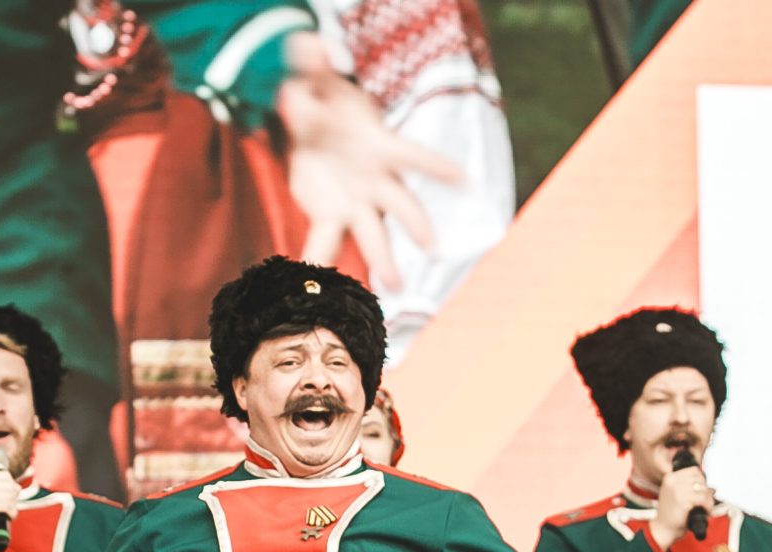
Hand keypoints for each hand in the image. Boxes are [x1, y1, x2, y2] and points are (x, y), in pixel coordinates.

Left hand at [276, 33, 462, 291]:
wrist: (308, 126)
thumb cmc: (324, 104)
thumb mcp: (317, 82)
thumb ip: (312, 68)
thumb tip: (307, 44)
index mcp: (379, 146)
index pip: (414, 155)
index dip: (438, 167)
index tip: (464, 181)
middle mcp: (375, 180)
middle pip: (402, 204)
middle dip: (416, 224)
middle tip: (431, 246)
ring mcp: (355, 202)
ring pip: (372, 234)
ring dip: (383, 260)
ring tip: (393, 287)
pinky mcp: (329, 215)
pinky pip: (325, 241)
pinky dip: (318, 260)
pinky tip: (313, 282)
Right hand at [652, 466, 712, 548]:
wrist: (662, 529)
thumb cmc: (670, 514)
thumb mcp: (674, 494)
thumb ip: (688, 487)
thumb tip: (711, 487)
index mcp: (670, 477)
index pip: (694, 470)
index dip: (701, 480)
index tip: (702, 490)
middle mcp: (673, 482)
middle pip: (700, 478)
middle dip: (706, 489)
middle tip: (705, 500)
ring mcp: (677, 491)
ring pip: (704, 489)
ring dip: (709, 499)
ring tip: (706, 506)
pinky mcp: (683, 501)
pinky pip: (704, 499)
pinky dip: (708, 506)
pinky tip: (705, 511)